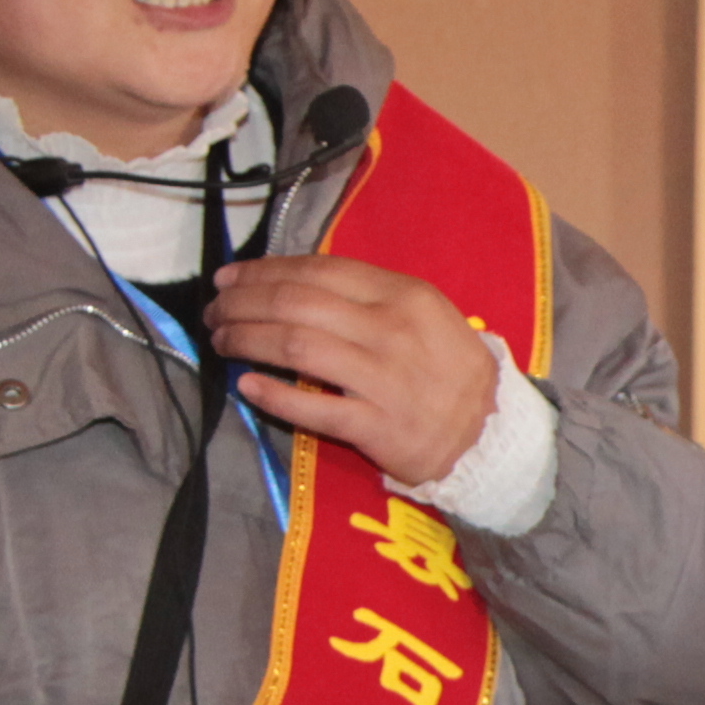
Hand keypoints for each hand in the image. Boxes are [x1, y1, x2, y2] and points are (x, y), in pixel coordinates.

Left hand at [210, 255, 503, 487]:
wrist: (490, 434)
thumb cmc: (449, 368)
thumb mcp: (424, 314)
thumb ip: (369, 295)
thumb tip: (295, 283)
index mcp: (402, 295)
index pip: (318, 271)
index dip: (264, 271)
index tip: (229, 278)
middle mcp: (390, 330)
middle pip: (296, 304)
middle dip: (242, 303)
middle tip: (214, 312)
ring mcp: (384, 378)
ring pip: (296, 346)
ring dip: (247, 339)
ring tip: (221, 341)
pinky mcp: (378, 426)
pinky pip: (315, 407)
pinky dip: (274, 394)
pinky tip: (247, 386)